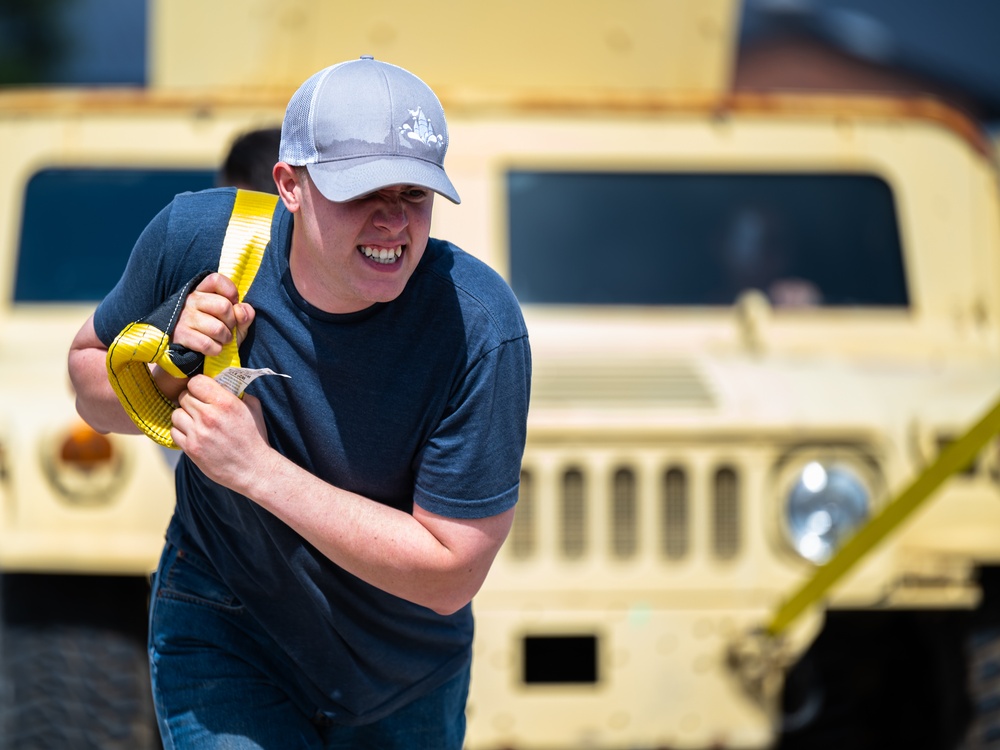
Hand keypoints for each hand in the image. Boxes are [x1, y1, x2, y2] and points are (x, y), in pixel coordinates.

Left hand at [170, 375, 269, 490]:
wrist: (253, 468)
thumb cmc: (254, 437)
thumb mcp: (252, 408)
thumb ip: (236, 393)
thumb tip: (222, 382)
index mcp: (225, 403)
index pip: (196, 381)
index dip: (198, 385)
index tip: (202, 391)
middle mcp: (209, 416)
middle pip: (184, 396)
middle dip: (191, 400)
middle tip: (199, 407)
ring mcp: (198, 433)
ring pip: (176, 413)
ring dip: (184, 416)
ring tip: (195, 421)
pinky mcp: (191, 449)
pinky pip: (174, 432)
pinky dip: (181, 431)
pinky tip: (193, 434)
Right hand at [171, 273, 255, 356]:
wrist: (189, 350)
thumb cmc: (216, 330)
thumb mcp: (234, 320)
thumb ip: (245, 313)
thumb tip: (241, 311)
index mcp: (202, 290)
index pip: (216, 280)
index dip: (231, 292)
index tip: (233, 305)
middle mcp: (191, 300)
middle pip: (224, 307)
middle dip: (232, 322)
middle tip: (228, 328)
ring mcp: (184, 317)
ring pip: (217, 328)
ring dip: (225, 338)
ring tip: (222, 339)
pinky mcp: (180, 334)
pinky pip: (207, 344)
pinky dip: (216, 349)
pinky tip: (213, 348)